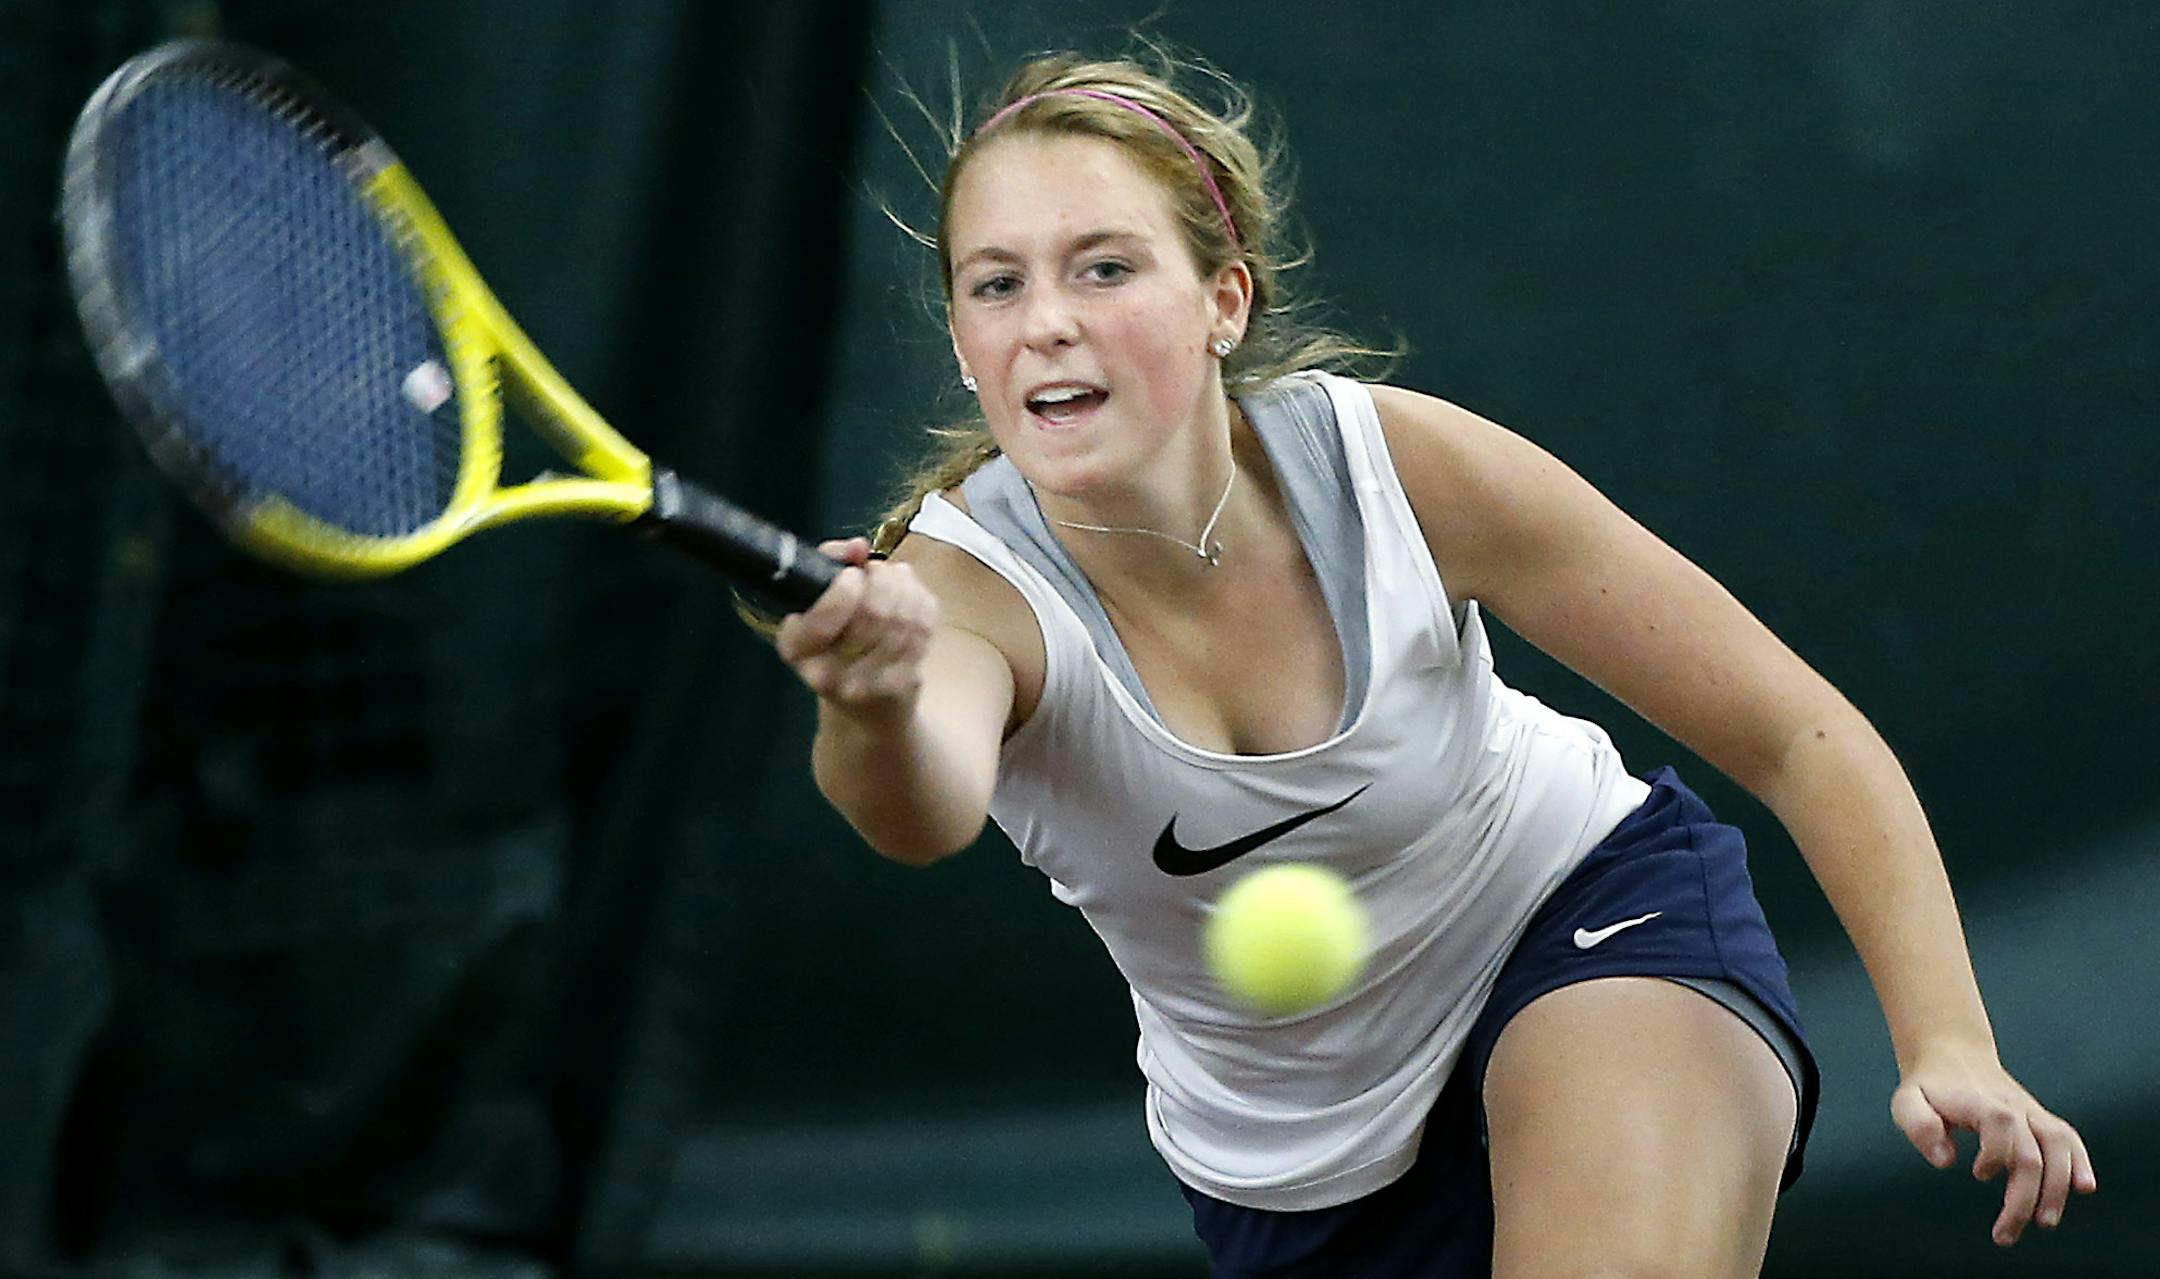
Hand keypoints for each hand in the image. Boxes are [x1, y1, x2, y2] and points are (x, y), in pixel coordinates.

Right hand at [775, 537, 939, 717]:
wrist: (866, 709)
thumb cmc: (837, 643)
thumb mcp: (816, 604)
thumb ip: (830, 564)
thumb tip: (859, 547)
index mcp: (797, 651)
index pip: (824, 616)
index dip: (845, 584)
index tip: (852, 574)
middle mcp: (828, 675)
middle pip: (874, 611)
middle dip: (883, 578)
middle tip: (879, 572)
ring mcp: (869, 684)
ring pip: (904, 617)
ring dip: (906, 587)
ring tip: (897, 581)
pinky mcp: (904, 683)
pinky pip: (923, 628)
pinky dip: (922, 604)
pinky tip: (913, 601)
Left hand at [1890, 1039, 2097, 1245]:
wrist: (1953, 1057)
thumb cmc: (1928, 1088)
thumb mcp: (1907, 1101)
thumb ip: (1919, 1126)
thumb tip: (1946, 1162)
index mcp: (1981, 1102)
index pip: (2000, 1124)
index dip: (1995, 1154)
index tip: (1978, 1174)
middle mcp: (2013, 1106)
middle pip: (2031, 1153)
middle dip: (2023, 1199)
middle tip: (2005, 1235)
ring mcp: (2030, 1112)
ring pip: (2058, 1147)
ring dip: (2056, 1188)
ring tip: (2045, 1221)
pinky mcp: (2039, 1120)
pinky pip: (2068, 1138)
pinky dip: (2079, 1162)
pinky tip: (2084, 1188)